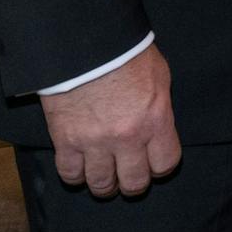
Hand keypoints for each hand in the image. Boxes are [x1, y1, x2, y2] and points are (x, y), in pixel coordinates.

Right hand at [37, 43, 180, 196]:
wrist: (86, 45)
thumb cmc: (127, 54)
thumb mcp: (159, 77)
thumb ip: (159, 108)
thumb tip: (157, 126)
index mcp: (155, 120)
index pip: (165, 163)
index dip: (161, 167)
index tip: (156, 164)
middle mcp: (127, 137)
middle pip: (134, 183)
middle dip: (133, 184)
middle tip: (129, 178)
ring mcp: (94, 142)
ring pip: (101, 184)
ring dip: (105, 186)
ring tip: (105, 180)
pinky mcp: (65, 141)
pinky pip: (70, 174)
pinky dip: (76, 176)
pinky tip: (80, 170)